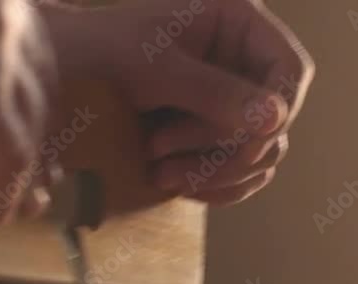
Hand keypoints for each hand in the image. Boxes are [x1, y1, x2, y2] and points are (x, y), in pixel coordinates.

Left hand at [42, 0, 314, 205]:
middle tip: (165, 154)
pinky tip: (177, 184)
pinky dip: (216, 185)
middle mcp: (244, 61)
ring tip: (158, 170)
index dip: (278, 108)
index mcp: (239, 24)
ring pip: (259, 152)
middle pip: (276, 119)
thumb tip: (275, 118)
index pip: (291, 70)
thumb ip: (216, 91)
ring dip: (213, 170)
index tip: (251, 139)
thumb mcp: (157, 68)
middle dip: (225, 147)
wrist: (67, 71)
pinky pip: (242, 172)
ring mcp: (235, 101)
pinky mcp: (219, 134)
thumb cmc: (105, 50)